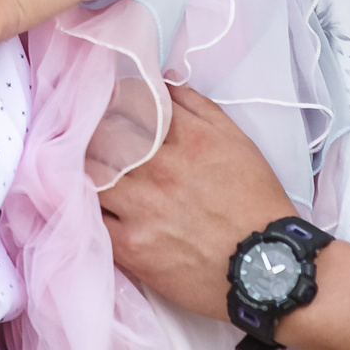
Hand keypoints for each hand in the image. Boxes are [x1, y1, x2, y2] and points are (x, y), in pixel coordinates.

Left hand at [100, 85, 297, 320]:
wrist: (265, 267)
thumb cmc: (255, 204)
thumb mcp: (237, 141)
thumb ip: (197, 106)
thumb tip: (162, 81)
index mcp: (188, 138)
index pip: (131, 102)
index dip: (112, 101)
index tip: (105, 104)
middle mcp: (160, 169)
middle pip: (102, 136)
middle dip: (91, 133)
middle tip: (85, 137)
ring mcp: (141, 208)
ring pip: (89, 174)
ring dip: (84, 169)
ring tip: (84, 172)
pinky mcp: (130, 246)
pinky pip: (90, 218)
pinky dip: (84, 207)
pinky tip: (87, 205)